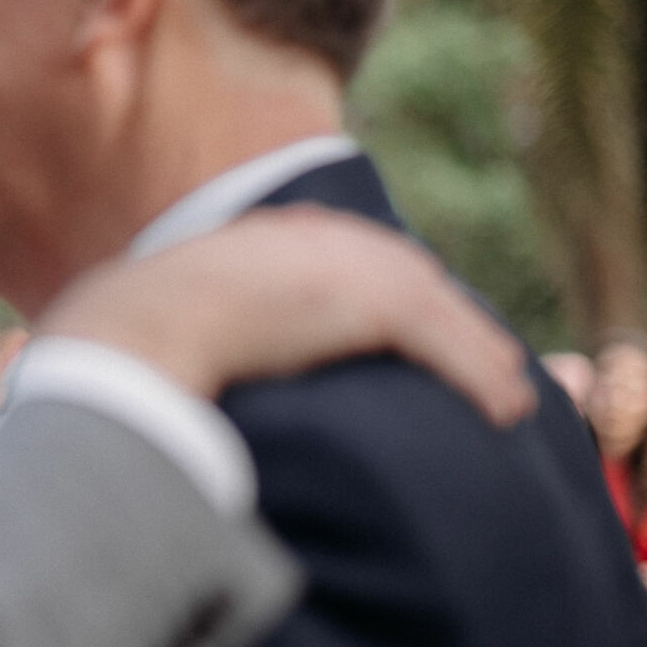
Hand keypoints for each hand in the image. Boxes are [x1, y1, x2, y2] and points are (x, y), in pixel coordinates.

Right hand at [36, 205, 535, 425]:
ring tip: (509, 396)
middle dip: (452, 320)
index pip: (359, 261)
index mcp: (283, 236)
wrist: (140, 325)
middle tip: (484, 364)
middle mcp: (329, 239)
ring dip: (481, 355)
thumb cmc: (137, 330)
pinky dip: (482, 378)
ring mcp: (355, 267)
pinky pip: (448, 346)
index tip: (419, 333)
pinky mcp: (377, 304)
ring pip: (443, 314)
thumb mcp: (176, 313)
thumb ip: (200, 322)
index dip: (396, 300)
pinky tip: (508, 411)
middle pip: (414, 277)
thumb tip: (170, 362)